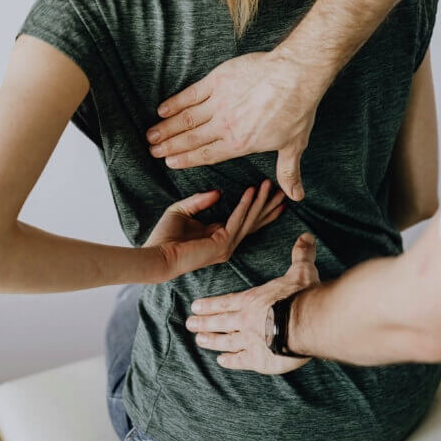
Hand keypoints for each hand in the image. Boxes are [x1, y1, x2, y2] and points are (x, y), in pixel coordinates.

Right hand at [146, 52, 328, 201]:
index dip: (186, 159)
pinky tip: (162, 109)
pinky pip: (191, 94)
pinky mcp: (217, 81)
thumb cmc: (296, 111)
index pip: (207, 155)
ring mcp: (219, 103)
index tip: (170, 162)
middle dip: (169, 146)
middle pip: (191, 139)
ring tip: (151, 135)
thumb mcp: (293, 146)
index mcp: (239, 144)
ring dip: (166, 127)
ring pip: (186, 119)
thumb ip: (288, 172)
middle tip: (153, 151)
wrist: (294, 76)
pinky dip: (175, 102)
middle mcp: (224, 126)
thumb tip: (296, 196)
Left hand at [146, 179, 284, 280]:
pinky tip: (251, 191)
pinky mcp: (222, 244)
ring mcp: (226, 246)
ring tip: (270, 185)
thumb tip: (219, 192)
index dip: (258, 207)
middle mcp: (226, 243)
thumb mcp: (182, 211)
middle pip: (254, 222)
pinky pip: (237, 220)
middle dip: (268, 206)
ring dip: (260, 202)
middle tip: (283, 191)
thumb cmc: (164, 237)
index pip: (245, 221)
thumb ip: (199, 201)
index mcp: (218, 236)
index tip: (269, 193)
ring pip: (249, 220)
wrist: (156, 256)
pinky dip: (244, 205)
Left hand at [186, 233, 320, 374]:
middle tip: (189, 324)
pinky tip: (222, 361)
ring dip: (211, 340)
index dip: (210, 305)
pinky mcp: (258, 359)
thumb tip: (306, 236)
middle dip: (203, 322)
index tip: (195, 306)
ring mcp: (249, 341)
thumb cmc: (302, 296)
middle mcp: (245, 320)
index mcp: (252, 300)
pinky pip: (240, 360)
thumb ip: (301, 255)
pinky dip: (230, 360)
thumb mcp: (301, 271)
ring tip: (199, 341)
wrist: (306, 323)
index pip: (226, 302)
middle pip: (220, 321)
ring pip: (225, 341)